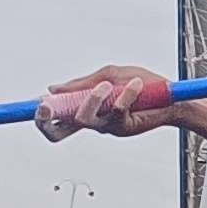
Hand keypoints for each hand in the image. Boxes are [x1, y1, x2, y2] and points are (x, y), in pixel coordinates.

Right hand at [40, 64, 175, 139]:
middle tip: (46, 105)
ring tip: (108, 85)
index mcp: (85, 108)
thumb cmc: (143, 85)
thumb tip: (53, 89)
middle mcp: (92, 120)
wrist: (172, 96)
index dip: (40, 117)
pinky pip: (116, 112)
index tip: (34, 105)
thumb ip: (83, 83)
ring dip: (91, 98)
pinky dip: (126, 95)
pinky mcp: (123, 126)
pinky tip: (136, 85)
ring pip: (84, 119)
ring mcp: (105, 125)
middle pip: (58, 131)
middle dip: (47, 119)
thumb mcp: (110, 75)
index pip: (54, 119)